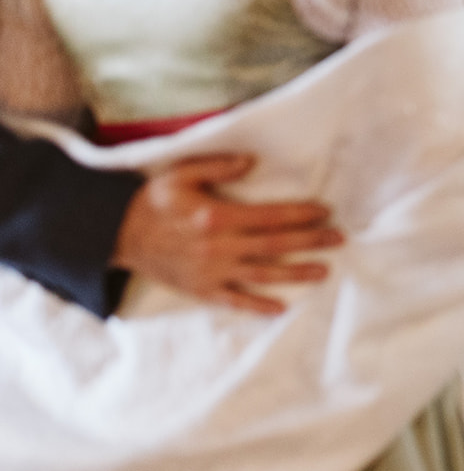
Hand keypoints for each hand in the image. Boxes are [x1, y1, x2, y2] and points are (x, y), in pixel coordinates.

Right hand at [112, 154, 342, 315]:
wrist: (117, 234)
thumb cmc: (154, 200)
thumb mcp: (182, 173)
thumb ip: (218, 165)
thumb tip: (252, 162)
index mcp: (216, 216)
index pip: (270, 216)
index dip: (301, 214)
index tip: (325, 211)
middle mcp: (218, 247)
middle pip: (275, 245)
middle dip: (311, 242)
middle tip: (339, 238)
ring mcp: (210, 271)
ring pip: (262, 274)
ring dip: (296, 273)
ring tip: (325, 270)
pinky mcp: (201, 290)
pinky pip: (235, 301)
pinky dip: (258, 306)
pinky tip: (282, 307)